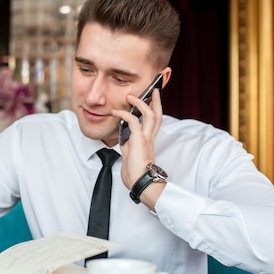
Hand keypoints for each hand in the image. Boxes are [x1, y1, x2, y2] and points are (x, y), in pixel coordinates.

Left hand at [112, 88, 164, 209]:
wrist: (141, 183)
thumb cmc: (135, 175)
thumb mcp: (129, 157)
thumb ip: (128, 148)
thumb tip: (123, 141)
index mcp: (148, 142)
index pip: (153, 123)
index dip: (152, 112)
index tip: (149, 103)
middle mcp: (150, 138)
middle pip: (157, 115)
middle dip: (156, 102)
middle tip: (154, 90)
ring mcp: (146, 138)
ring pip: (149, 114)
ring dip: (140, 103)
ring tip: (131, 96)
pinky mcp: (139, 139)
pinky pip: (132, 121)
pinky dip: (124, 114)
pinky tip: (116, 112)